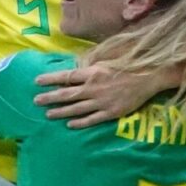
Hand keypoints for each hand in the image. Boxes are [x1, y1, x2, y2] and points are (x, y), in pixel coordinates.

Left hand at [34, 63, 167, 128]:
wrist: (150, 76)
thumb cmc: (129, 65)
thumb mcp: (108, 60)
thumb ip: (91, 65)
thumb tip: (77, 66)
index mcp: (93, 73)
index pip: (66, 77)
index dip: (50, 79)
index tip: (37, 81)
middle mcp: (94, 88)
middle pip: (67, 94)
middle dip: (50, 97)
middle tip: (36, 101)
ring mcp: (102, 102)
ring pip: (76, 109)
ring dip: (60, 112)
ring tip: (48, 114)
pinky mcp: (111, 112)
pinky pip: (92, 119)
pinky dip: (80, 122)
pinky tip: (69, 125)